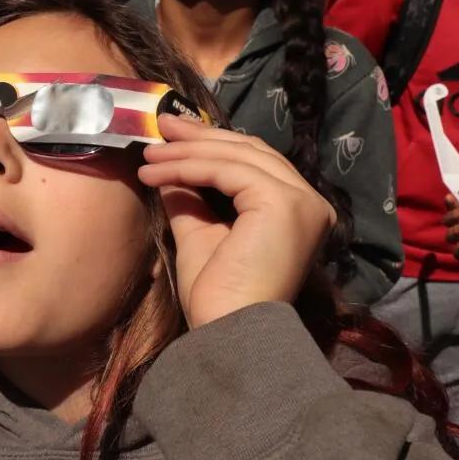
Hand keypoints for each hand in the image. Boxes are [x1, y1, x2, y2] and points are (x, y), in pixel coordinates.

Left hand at [138, 117, 333, 328]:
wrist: (230, 334)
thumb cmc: (219, 298)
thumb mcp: (200, 235)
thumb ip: (192, 200)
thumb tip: (171, 167)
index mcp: (298, 212)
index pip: (254, 164)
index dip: (213, 145)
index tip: (172, 137)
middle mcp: (310, 201)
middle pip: (249, 151)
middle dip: (200, 137)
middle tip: (161, 125)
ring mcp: (300, 200)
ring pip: (236, 157)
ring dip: (186, 152)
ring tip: (148, 155)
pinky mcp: (283, 202)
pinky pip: (227, 171)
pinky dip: (188, 166)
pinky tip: (155, 173)